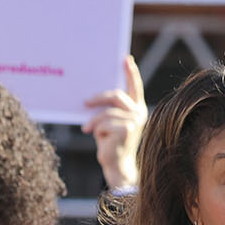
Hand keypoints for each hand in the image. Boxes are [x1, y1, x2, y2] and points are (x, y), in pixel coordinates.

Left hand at [82, 54, 146, 190]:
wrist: (116, 165)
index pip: (135, 87)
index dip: (131, 72)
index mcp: (137, 109)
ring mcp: (134, 121)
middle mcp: (139, 113)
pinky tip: (99, 138)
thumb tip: (93, 96)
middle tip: (85, 102)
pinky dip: (96, 130)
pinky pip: (104, 123)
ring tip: (88, 130)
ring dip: (94, 121)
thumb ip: (109, 108)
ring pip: (106, 112)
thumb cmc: (111, 142)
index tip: (126, 59)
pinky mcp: (127, 129)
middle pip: (116, 95)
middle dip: (98, 98)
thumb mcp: (110, 122)